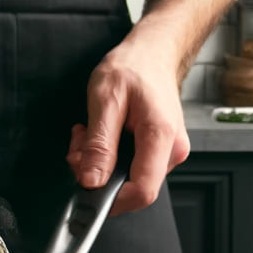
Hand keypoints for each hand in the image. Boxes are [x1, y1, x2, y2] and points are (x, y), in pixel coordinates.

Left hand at [68, 35, 190, 215]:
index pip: (142, 191)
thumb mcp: (106, 100)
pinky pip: (132, 168)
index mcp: (161, 136)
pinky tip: (103, 138)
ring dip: (100, 165)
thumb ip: (98, 144)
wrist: (153, 53)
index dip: (111, 199)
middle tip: (79, 147)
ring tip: (89, 135)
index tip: (86, 187)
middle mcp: (172, 150)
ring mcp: (169, 152)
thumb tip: (91, 180)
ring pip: (129, 179)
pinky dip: (110, 159)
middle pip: (133, 187)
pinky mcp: (161, 151)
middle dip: (98, 176)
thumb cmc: (134, 67)